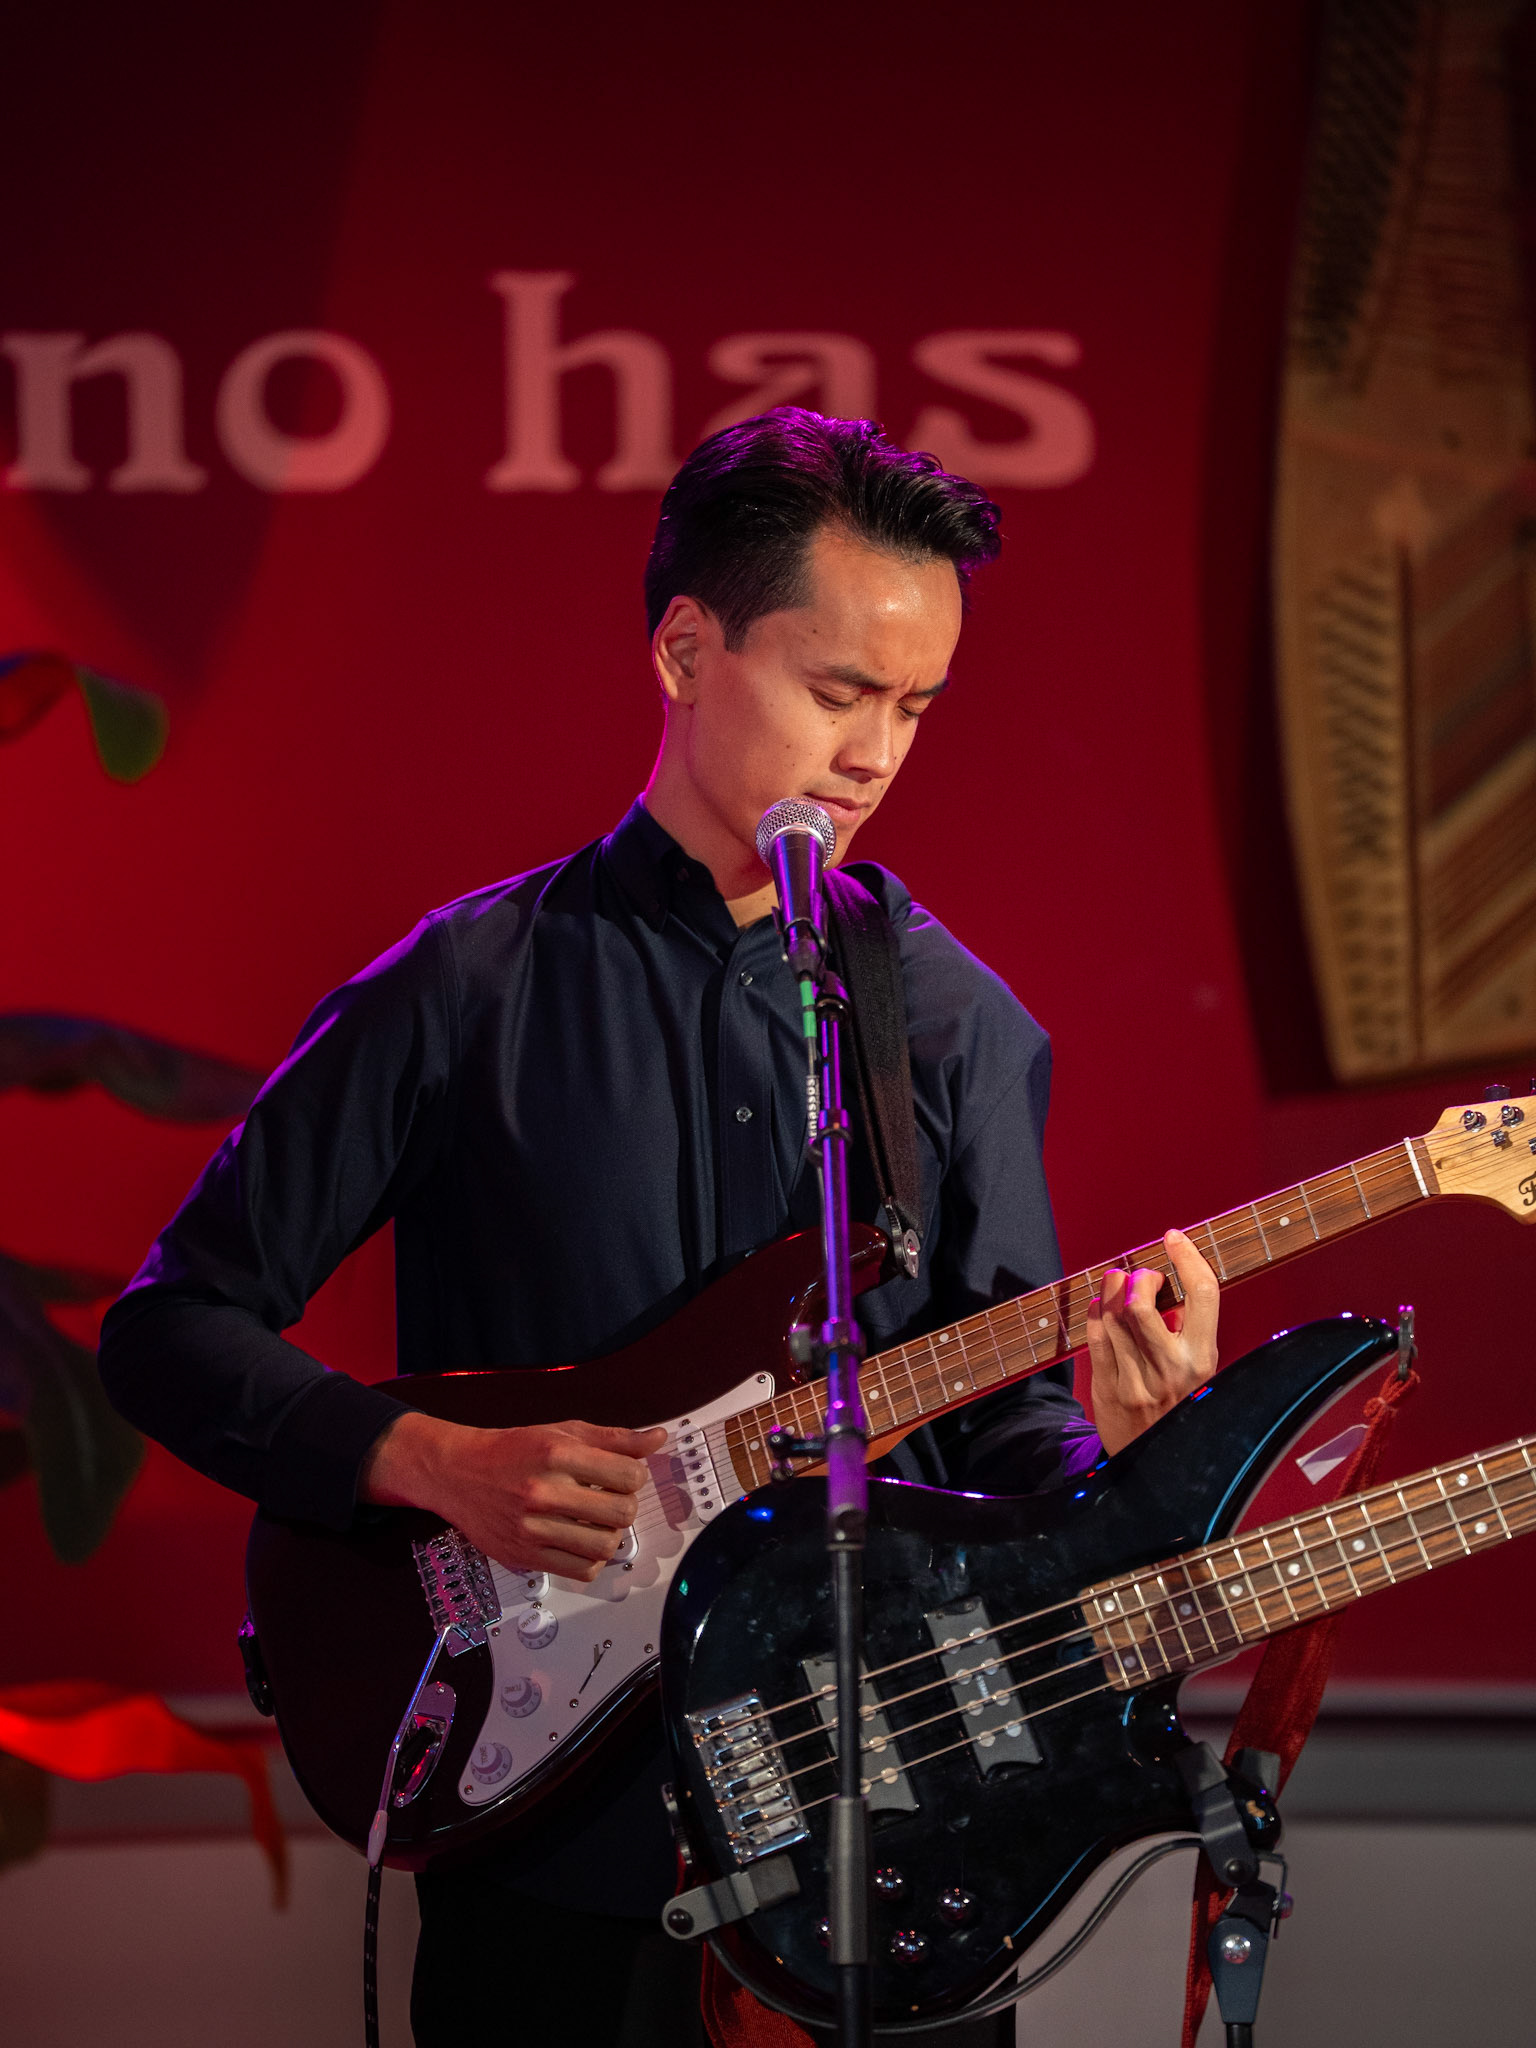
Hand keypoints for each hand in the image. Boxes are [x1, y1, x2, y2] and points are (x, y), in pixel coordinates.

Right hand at [360, 1413, 667, 1580]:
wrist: (458, 1474)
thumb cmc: (512, 1450)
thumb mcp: (562, 1432)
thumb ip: (614, 1439)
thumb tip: (658, 1439)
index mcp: (557, 1455)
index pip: (628, 1476)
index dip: (635, 1477)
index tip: (623, 1476)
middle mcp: (544, 1492)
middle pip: (621, 1514)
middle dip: (625, 1506)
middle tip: (611, 1499)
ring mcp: (532, 1529)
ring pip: (604, 1547)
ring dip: (610, 1535)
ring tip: (596, 1521)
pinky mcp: (525, 1556)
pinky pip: (581, 1571)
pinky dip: (591, 1559)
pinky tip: (581, 1540)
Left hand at [1085, 1228, 1218, 1455]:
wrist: (1160, 1469)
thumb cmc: (1183, 1407)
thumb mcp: (1200, 1371)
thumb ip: (1189, 1332)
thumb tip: (1170, 1289)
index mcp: (1204, 1360)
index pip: (1203, 1294)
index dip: (1188, 1258)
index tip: (1174, 1238)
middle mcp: (1171, 1370)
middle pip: (1143, 1303)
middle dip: (1137, 1276)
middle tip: (1140, 1275)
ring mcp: (1136, 1381)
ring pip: (1113, 1315)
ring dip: (1112, 1287)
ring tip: (1118, 1283)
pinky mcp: (1107, 1390)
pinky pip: (1094, 1337)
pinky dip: (1095, 1312)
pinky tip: (1100, 1306)